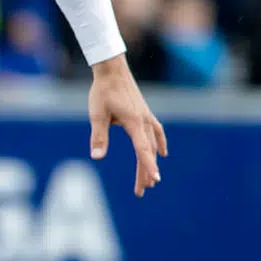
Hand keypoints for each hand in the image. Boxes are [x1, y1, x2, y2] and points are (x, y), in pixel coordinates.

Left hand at [89, 56, 167, 196]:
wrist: (112, 69)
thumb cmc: (103, 91)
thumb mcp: (97, 114)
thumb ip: (98, 136)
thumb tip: (97, 157)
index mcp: (134, 123)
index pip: (143, 150)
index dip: (148, 166)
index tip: (155, 181)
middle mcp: (144, 122)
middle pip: (148, 152)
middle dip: (145, 172)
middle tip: (142, 191)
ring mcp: (146, 117)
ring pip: (152, 144)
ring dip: (151, 161)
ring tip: (150, 179)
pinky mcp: (144, 113)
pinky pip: (156, 132)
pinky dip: (160, 143)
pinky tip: (163, 152)